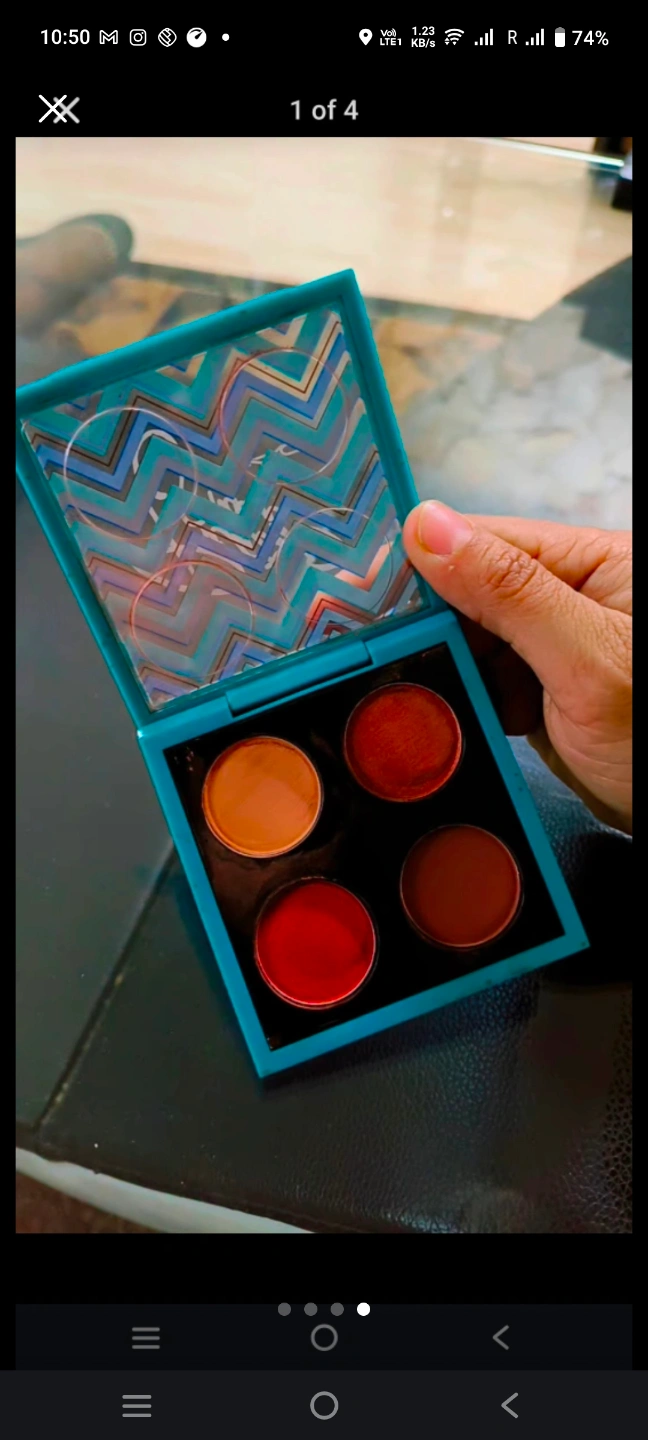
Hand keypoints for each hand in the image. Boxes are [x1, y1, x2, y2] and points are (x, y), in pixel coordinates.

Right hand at [403, 501, 631, 834]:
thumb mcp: (587, 663)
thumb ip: (510, 594)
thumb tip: (430, 528)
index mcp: (596, 563)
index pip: (489, 542)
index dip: (427, 567)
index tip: (369, 599)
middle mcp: (573, 598)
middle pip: (470, 591)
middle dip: (433, 629)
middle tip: (386, 660)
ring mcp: (556, 650)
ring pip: (469, 642)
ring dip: (446, 671)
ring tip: (425, 695)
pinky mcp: (542, 696)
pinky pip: (484, 685)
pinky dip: (464, 704)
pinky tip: (455, 719)